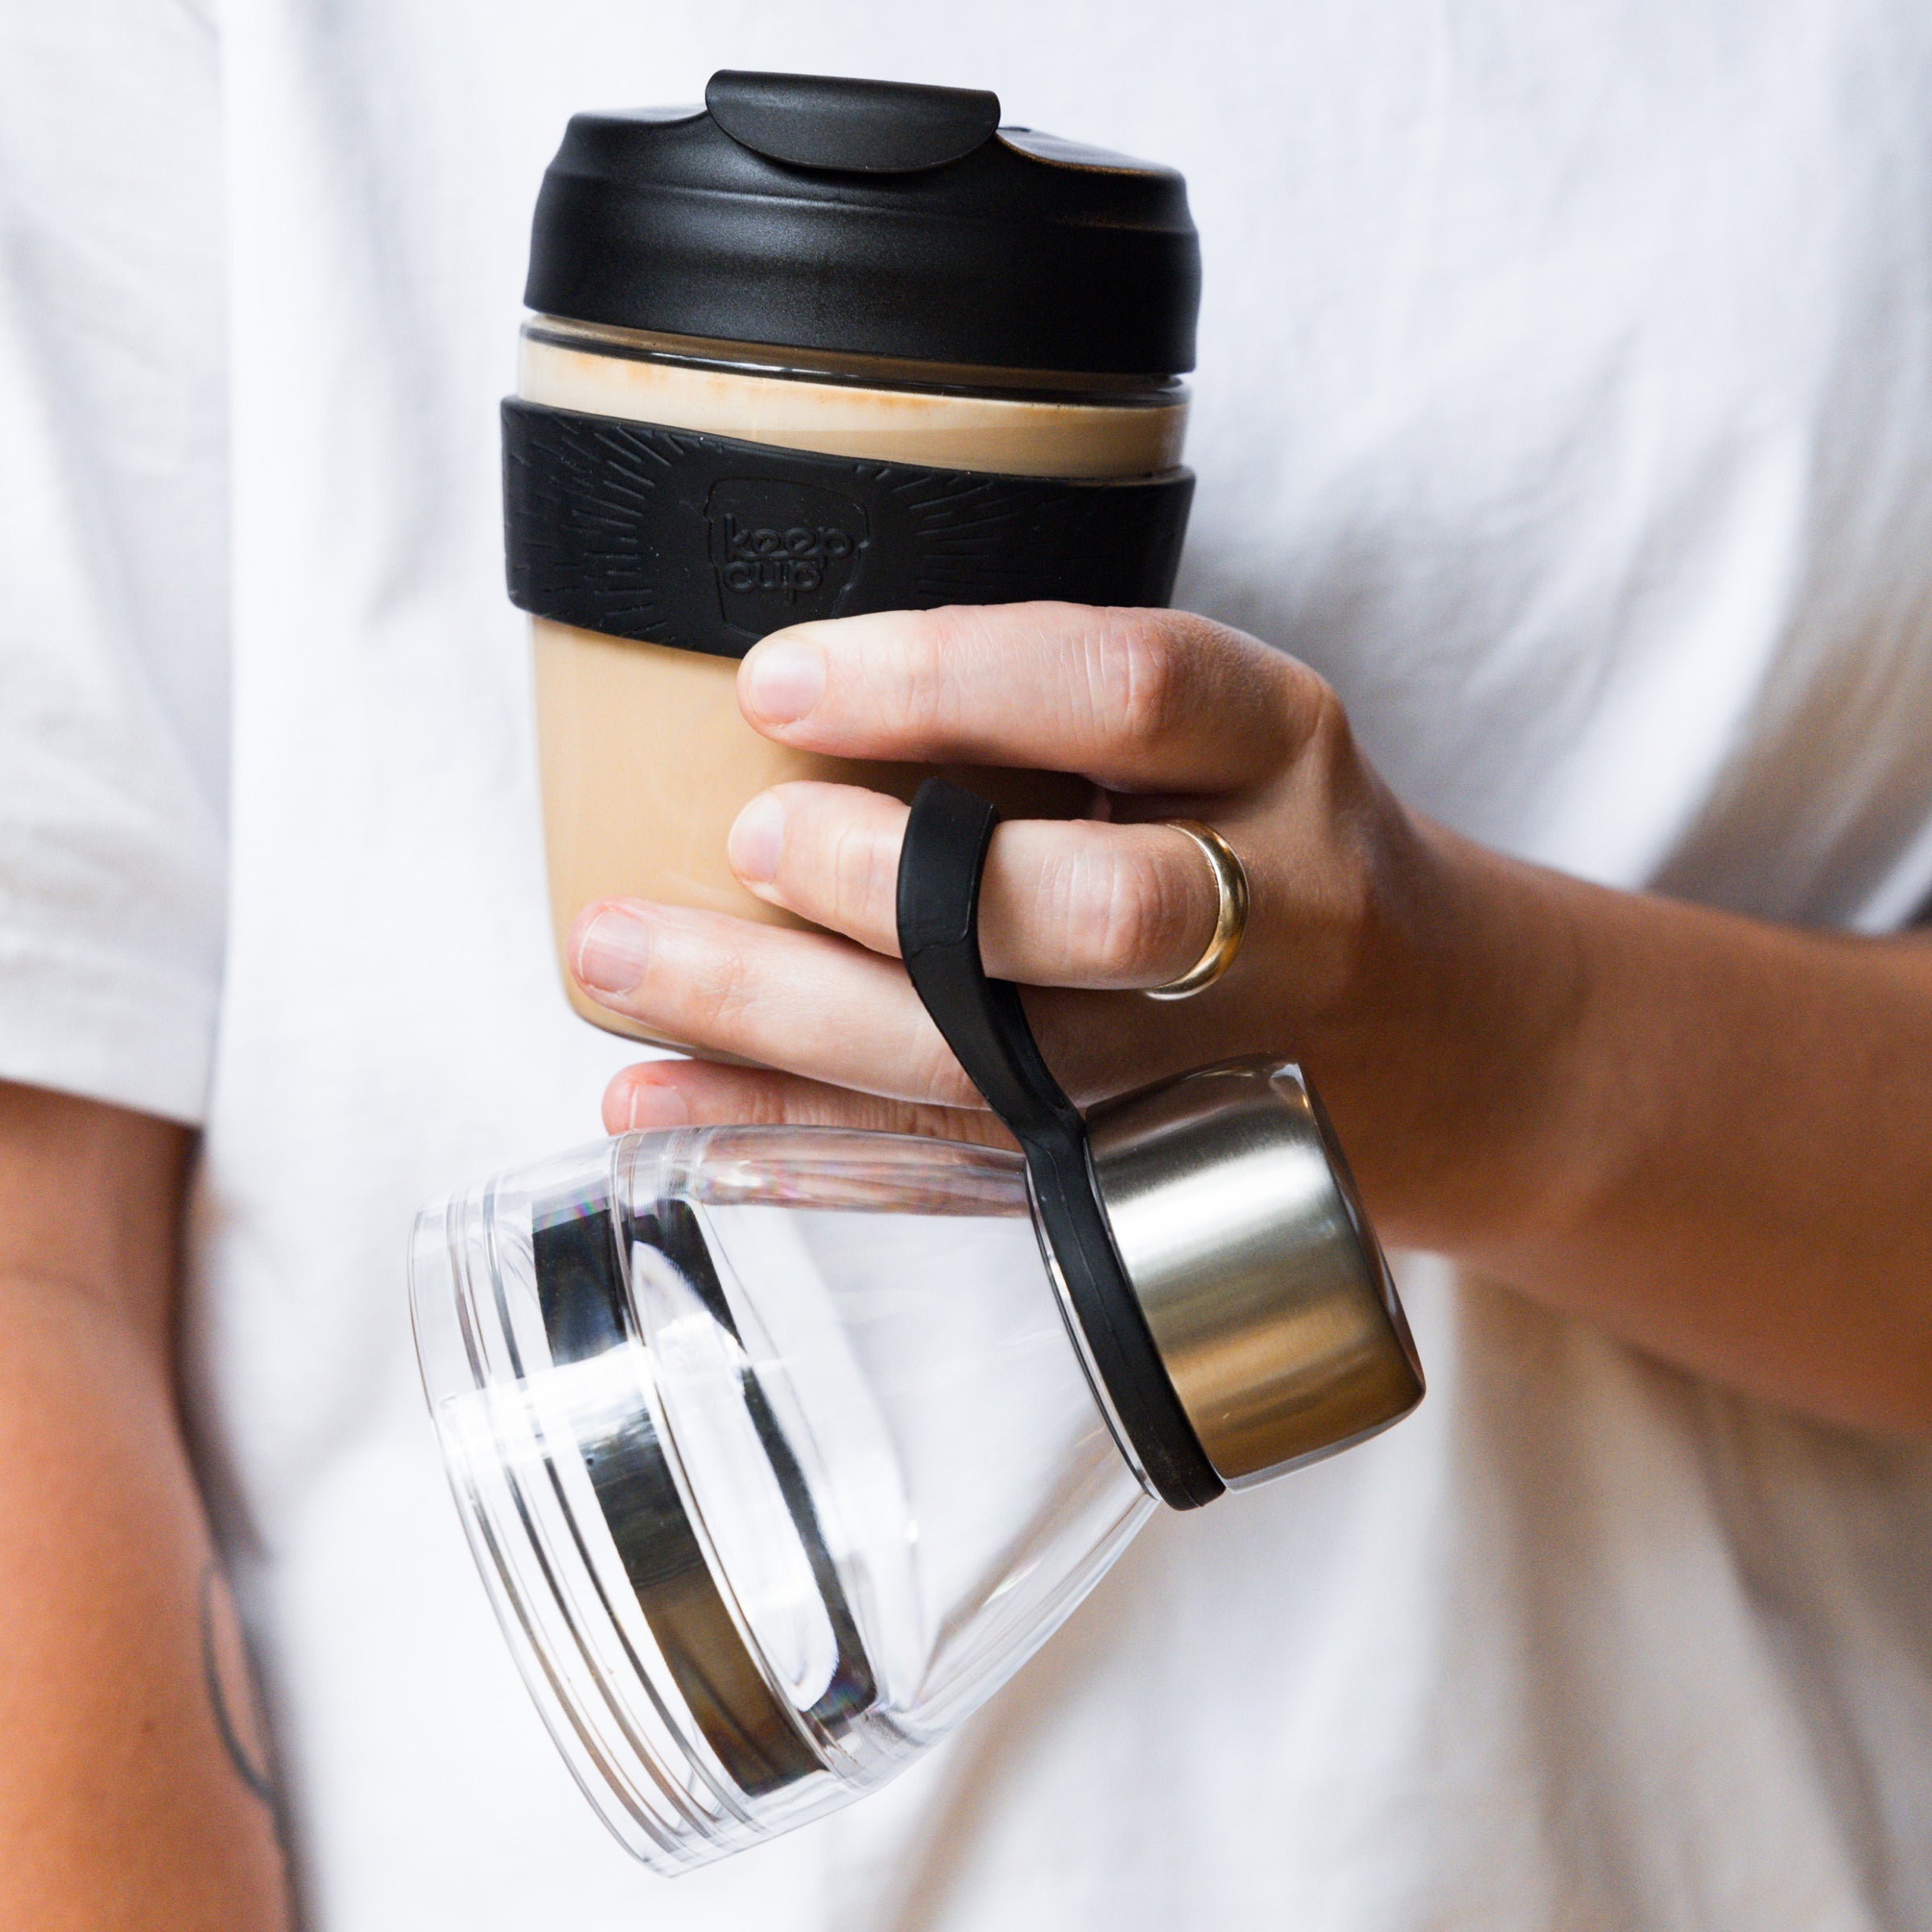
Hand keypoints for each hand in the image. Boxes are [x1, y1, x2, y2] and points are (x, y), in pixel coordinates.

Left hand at [569, 603, 1583, 1251]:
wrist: (1451, 1039)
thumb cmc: (1287, 846)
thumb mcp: (1230, 730)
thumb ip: (1066, 712)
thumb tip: (782, 693)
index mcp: (1282, 748)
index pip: (1128, 688)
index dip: (944, 680)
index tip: (778, 678)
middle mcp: (1271, 907)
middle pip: (1093, 909)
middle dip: (896, 883)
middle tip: (748, 843)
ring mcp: (1211, 1062)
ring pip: (1005, 1065)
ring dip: (791, 1024)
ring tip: (621, 963)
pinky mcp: (1144, 1167)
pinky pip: (958, 1164)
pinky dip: (799, 1140)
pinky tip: (665, 1110)